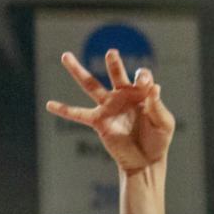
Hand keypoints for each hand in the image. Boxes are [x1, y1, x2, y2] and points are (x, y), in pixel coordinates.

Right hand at [45, 48, 174, 175]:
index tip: (145, 84)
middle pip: (115, 73)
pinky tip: (49, 104)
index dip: (143, 77)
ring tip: (65, 56)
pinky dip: (64, 110)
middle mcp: (123, 95)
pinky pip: (79, 114)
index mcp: (141, 92)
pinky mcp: (99, 122)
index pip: (141, 76)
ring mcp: (109, 107)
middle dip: (114, 63)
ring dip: (77, 71)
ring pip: (91, 85)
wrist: (146, 161)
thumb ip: (158, 106)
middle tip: (111, 52)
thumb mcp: (165, 123)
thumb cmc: (158, 140)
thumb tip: (154, 87)